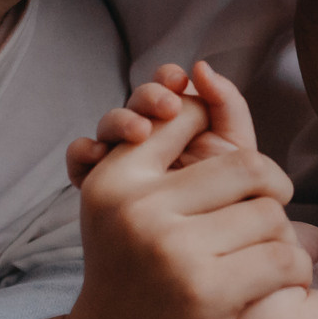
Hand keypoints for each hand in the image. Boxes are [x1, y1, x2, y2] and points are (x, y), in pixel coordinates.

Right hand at [63, 84, 307, 318]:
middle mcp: (137, 208)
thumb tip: (204, 77)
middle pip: (246, 167)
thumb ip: (163, 144)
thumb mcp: (129, 204)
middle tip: (272, 212)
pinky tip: (283, 284)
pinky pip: (284, 259)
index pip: (195, 121)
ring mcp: (170, 250)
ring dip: (281, 238)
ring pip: (270, 215)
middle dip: (270, 189)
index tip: (232, 180)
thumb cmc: (128, 276)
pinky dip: (296, 271)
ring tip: (266, 258)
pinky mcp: (205, 292)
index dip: (227, 143)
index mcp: (115, 178)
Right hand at [68, 61, 252, 188]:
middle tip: (167, 107)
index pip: (166, 86)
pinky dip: (83, 152)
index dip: (167, 78)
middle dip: (148, 97)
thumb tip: (201, 67)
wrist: (216, 251)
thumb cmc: (233, 201)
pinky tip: (95, 154)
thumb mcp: (236, 151)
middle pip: (136, 102)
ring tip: (139, 132)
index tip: (177, 80)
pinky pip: (81, 161)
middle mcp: (150, 134)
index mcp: (180, 119)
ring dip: (119, 122)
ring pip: (108, 127)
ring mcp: (123, 158)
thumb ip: (227, 106)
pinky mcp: (100, 185)